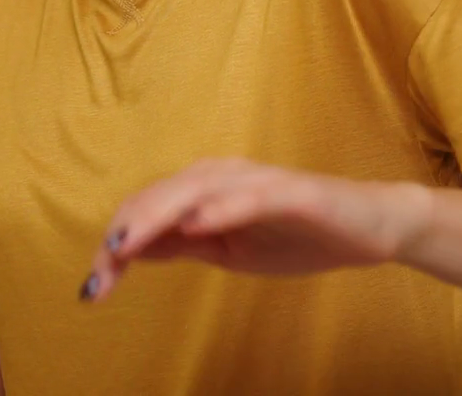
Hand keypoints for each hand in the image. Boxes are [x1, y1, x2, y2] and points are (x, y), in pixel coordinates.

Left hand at [79, 158, 433, 301]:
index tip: (92, 288)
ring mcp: (257, 180)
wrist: (369, 228)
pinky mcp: (291, 191)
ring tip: (124, 248)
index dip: (113, 246)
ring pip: (193, 191)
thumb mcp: (228, 250)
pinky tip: (196, 226)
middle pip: (157, 198)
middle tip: (97, 281)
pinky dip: (220, 209)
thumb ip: (182, 245)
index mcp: (204, 187)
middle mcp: (223, 174)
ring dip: (155, 219)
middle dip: (122, 238)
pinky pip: (249, 197)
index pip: (145, 210)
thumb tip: (130, 251)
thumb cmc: (298, 235)